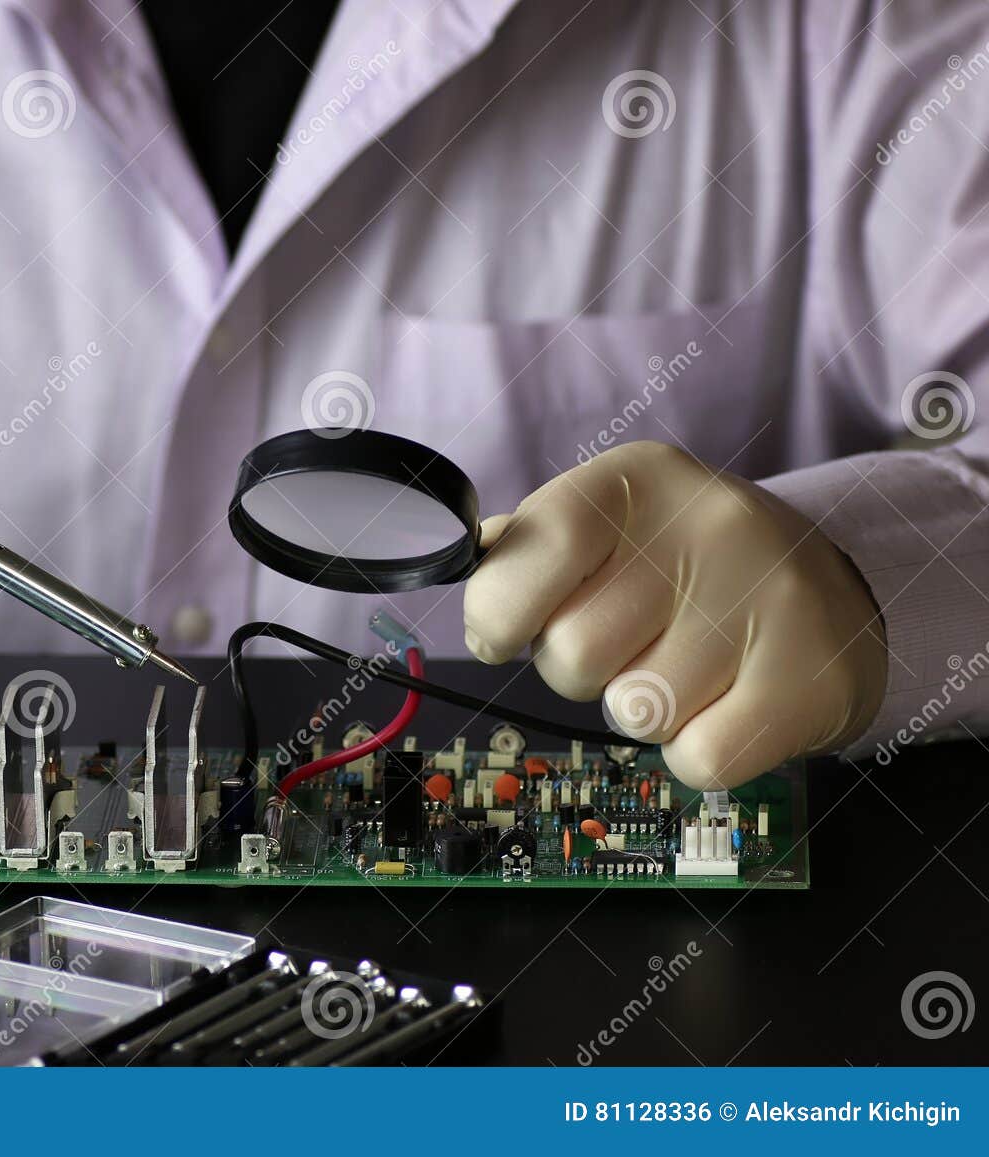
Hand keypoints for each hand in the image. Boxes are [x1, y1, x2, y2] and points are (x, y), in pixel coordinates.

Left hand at [462, 441, 887, 786]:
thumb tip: (469, 570)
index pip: (535, 550)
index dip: (500, 611)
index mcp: (636, 480)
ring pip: (635, 714)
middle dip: (581, 670)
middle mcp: (708, 525)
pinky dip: (696, 750)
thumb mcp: (608, 523)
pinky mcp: (812, 678)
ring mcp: (768, 599)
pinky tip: (727, 703)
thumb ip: (529, 548)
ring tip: (688, 665)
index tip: (505, 634)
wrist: (833, 592)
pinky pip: (698, 758)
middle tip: (631, 642)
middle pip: (573, 655)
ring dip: (643, 708)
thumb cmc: (684, 566)